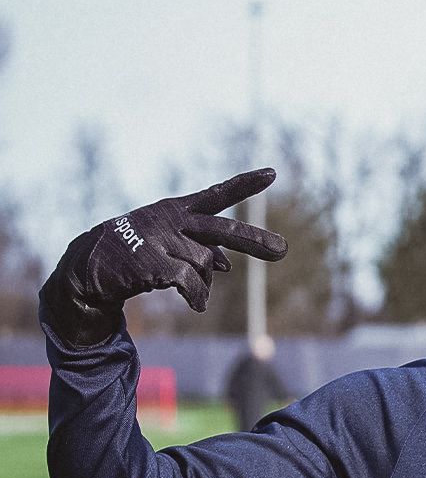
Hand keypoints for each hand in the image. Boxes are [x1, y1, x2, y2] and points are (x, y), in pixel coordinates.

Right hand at [40, 168, 286, 346]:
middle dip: (254, 241)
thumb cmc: (138, 250)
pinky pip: (192, 284)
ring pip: (206, 265)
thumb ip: (201, 248)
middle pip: (223, 230)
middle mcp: (173, 220)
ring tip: (189, 288)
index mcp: (178, 210)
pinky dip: (198, 297)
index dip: (245, 184)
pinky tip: (195, 304)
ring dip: (204, 283)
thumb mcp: (170, 242)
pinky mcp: (153, 261)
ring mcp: (162, 239)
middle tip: (283, 251)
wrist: (90, 264)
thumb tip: (227, 265)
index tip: (272, 173)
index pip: (217, 194)